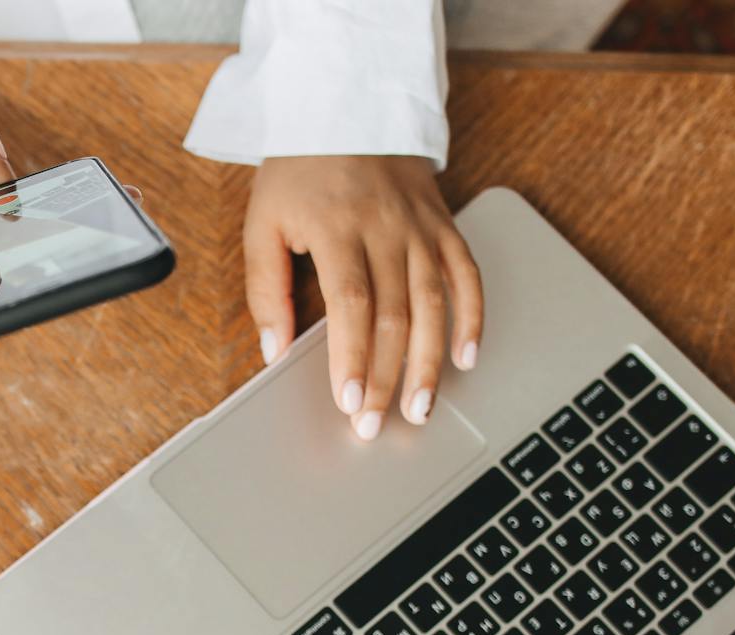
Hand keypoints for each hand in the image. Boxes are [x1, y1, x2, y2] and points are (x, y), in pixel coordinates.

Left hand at [245, 155, 482, 440]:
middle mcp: (387, 229)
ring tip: (420, 408)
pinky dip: (471, 318)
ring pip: (435, 303)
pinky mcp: (444, 225)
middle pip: (396, 314)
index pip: (352, 304)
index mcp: (338, 228)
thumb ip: (266, 289)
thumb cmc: (299, 173)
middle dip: (387, 377)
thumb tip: (273, 352)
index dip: (354, 357)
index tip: (350, 401)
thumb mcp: (262, 224)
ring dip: (430, 362)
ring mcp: (421, 227)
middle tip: (378, 426)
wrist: (347, 108)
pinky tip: (465, 359)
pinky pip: (466, 275)